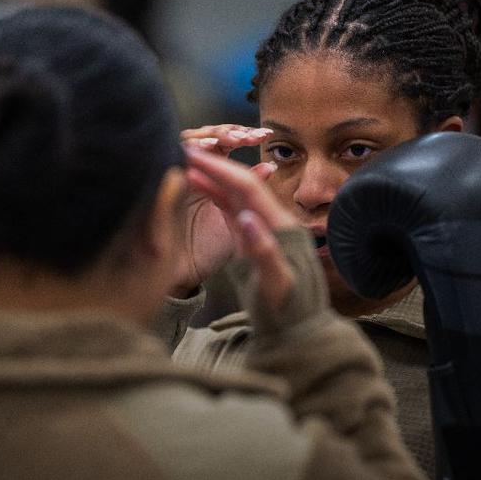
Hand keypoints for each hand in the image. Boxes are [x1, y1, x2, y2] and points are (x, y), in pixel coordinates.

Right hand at [170, 125, 274, 296]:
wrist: (297, 330)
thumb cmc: (287, 311)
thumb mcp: (276, 285)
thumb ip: (264, 253)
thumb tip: (247, 219)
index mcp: (279, 227)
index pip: (247, 188)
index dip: (221, 169)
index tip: (194, 156)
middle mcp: (271, 221)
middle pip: (241, 182)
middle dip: (214, 164)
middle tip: (183, 149)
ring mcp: (260, 227)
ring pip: (234, 192)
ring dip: (211, 175)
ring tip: (184, 160)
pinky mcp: (250, 236)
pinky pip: (231, 207)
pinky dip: (214, 192)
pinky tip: (195, 182)